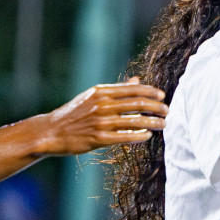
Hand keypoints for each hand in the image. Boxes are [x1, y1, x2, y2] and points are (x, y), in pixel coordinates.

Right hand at [37, 78, 167, 153]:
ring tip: (164, 124)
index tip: (162, 96)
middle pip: (137, 104)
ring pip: (134, 120)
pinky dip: (139, 136)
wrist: (51, 131)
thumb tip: (137, 80)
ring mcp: (100, 122)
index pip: (132, 89)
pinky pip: (124, 137)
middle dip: (156, 107)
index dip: (151, 92)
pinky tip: (148, 135)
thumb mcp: (92, 96)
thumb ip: (116, 90)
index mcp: (101, 92)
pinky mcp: (98, 138)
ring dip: (153, 122)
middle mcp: (102, 104)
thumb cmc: (74, 113)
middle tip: (168, 111)